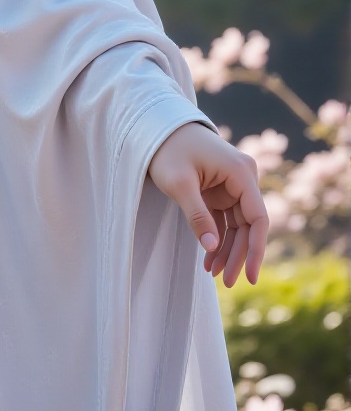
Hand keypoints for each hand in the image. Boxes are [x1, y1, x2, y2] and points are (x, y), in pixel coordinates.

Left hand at [146, 121, 268, 286]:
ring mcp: (231, 184)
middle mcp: (242, 178)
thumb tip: (213, 248)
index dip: (257, 249)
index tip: (249, 276)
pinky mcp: (219, 190)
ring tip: (213, 274)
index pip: (258, 217)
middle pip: (248, 225)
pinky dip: (217, 238)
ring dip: (227, 249)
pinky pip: (224, 220)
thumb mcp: (179, 184)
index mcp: (241, 172)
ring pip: (236, 225)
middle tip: (225, 282)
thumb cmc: (166, 150)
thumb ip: (197, 216)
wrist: (154, 128)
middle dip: (237, 254)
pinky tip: (209, 259)